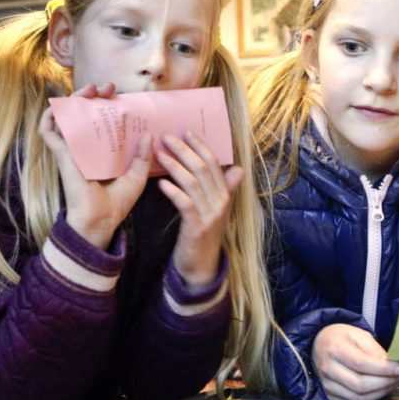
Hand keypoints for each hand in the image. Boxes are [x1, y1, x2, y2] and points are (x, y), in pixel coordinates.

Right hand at [39, 83, 151, 248]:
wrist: (100, 220)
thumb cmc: (116, 203)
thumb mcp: (136, 176)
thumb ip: (143, 157)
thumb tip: (149, 135)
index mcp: (102, 151)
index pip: (101, 121)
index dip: (107, 104)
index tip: (119, 95)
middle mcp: (86, 147)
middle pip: (83, 113)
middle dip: (92, 96)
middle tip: (107, 88)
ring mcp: (72, 150)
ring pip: (65, 117)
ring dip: (72, 100)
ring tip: (88, 90)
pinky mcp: (62, 156)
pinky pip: (48, 133)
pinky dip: (48, 118)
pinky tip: (57, 108)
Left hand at [158, 131, 241, 289]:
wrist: (201, 268)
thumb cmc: (203, 236)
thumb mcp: (216, 210)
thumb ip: (224, 189)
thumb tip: (239, 169)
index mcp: (224, 195)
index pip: (215, 163)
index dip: (200, 145)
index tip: (185, 132)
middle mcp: (220, 202)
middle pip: (203, 168)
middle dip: (184, 150)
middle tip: (166, 137)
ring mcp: (211, 215)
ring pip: (193, 182)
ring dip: (175, 166)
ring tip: (159, 154)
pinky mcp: (198, 227)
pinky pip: (186, 203)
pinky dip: (173, 191)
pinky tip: (160, 183)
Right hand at [312, 324, 398, 399]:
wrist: (319, 345)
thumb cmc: (341, 338)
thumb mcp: (359, 334)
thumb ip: (375, 350)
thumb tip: (393, 367)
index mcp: (334, 348)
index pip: (361, 363)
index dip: (384, 369)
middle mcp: (328, 369)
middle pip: (360, 385)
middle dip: (386, 382)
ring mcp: (327, 385)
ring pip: (359, 398)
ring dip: (381, 392)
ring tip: (393, 382)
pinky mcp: (330, 396)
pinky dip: (372, 398)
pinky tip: (381, 389)